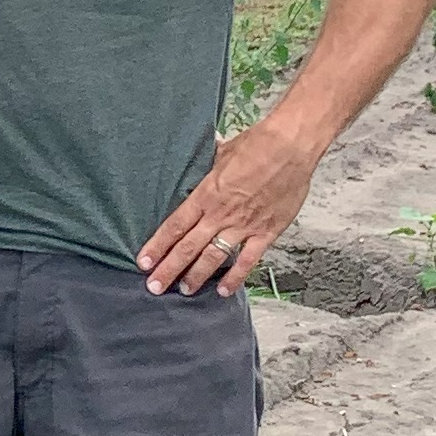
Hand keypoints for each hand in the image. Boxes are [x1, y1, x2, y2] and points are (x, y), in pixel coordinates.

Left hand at [139, 117, 319, 296]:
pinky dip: (235, 277)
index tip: (144, 261)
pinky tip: (224, 290)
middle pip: (188, 247)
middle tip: (154, 286)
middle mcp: (220, 214)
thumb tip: (205, 150)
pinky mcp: (266, 232)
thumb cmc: (258, 144)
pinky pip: (248, 260)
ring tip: (183, 290)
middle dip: (169, 269)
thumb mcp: (224, 151)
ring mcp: (243, 225)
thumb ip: (209, 161)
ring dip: (196, 276)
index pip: (175, 226)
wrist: (291, 147)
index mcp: (206, 194)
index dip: (157, 246)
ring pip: (213, 257)